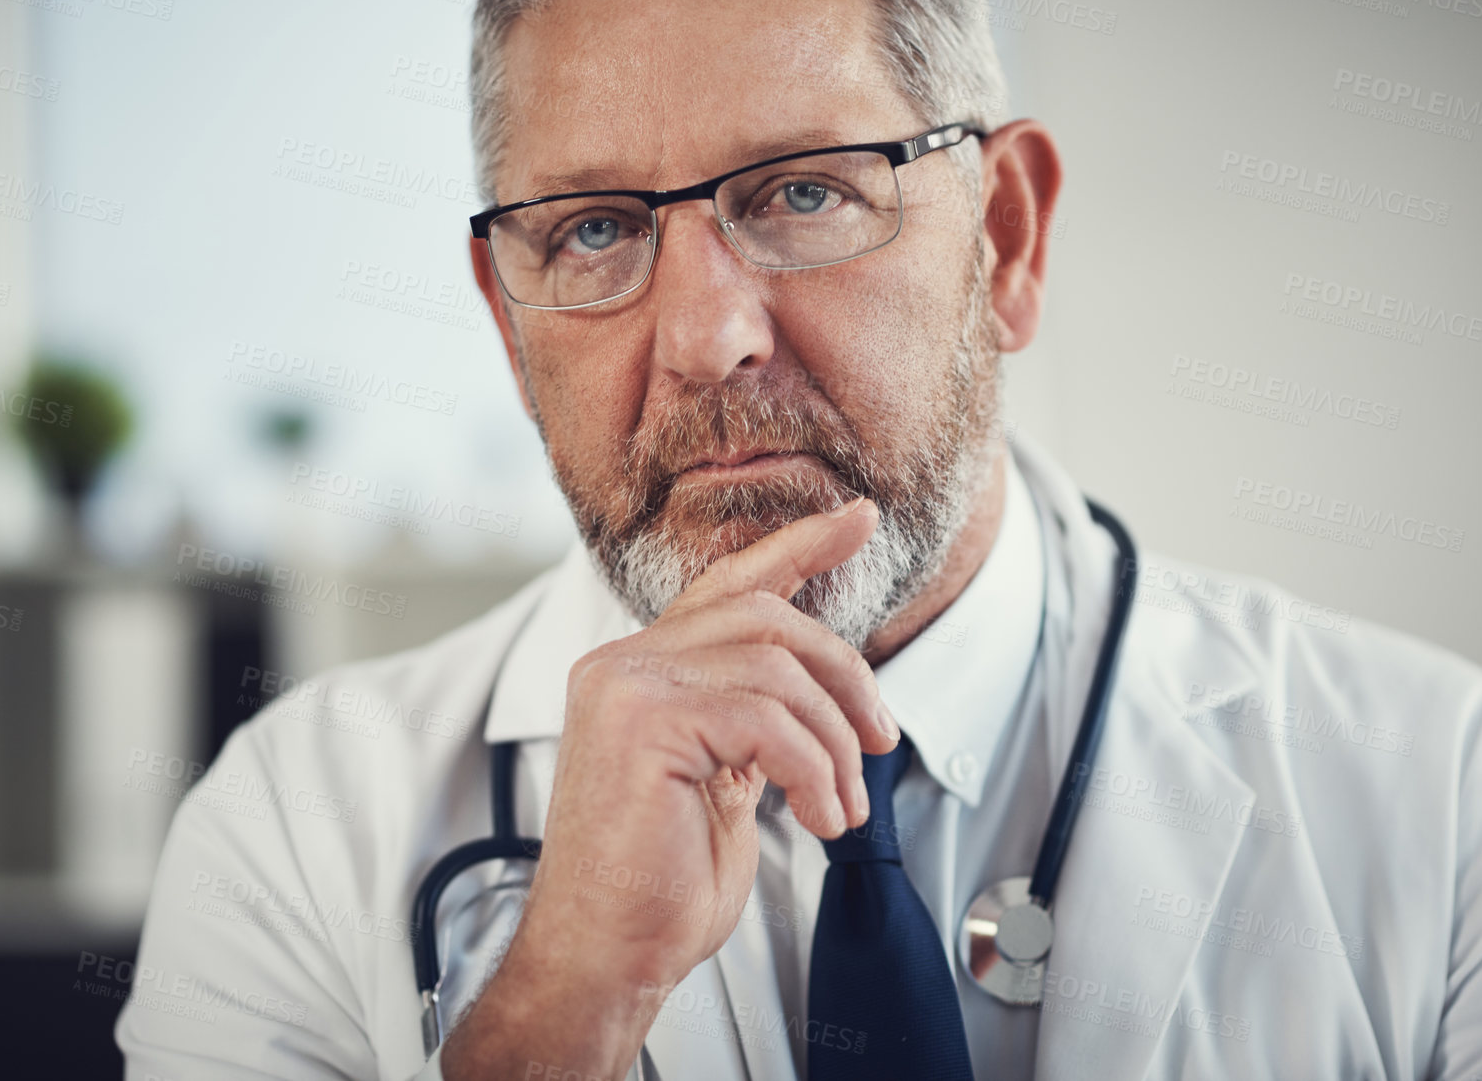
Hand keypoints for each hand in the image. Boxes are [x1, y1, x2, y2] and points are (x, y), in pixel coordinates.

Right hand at [442, 497, 900, 1079]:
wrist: (603, 961)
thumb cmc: (659, 888)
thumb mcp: (722, 785)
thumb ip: (749, 723)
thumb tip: (815, 693)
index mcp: (637, 671)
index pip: (727, 585)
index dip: (800, 547)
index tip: (858, 520)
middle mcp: (622, 664)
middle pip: (767, 617)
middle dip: (845, 671)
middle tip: (879, 737)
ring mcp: (626, 687)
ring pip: (776, 667)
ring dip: (833, 739)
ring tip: (843, 804)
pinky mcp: (644, 723)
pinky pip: (766, 718)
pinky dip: (813, 769)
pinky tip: (820, 818)